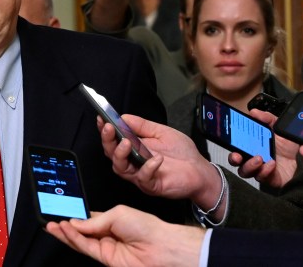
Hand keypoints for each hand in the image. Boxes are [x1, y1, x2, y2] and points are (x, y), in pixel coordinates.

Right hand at [44, 205, 204, 266]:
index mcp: (111, 220)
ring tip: (52, 225)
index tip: (60, 212)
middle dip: (65, 226)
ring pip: (80, 241)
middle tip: (50, 221)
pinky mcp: (106, 260)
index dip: (74, 216)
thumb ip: (94, 220)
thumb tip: (75, 222)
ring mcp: (106, 248)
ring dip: (65, 233)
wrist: (162, 247)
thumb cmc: (147, 227)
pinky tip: (66, 231)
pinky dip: (75, 240)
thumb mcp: (117, 214)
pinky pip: (86, 248)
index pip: (87, 219)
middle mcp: (107, 235)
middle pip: (81, 231)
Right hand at [97, 115, 223, 213]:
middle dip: (107, 140)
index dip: (105, 130)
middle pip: (111, 154)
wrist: (201, 171)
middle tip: (109, 128)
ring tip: (127, 142)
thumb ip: (142, 126)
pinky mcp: (151, 185)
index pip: (113, 140)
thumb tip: (123, 117)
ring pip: (120, 168)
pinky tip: (157, 158)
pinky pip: (143, 178)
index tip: (101, 118)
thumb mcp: (161, 132)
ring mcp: (140, 175)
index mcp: (133, 148)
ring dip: (120, 154)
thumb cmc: (182, 153)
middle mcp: (133, 162)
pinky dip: (148, 167)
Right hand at [227, 109, 297, 187]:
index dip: (230, 144)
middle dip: (233, 158)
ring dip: (249, 166)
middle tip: (237, 155)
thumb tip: (253, 112)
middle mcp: (253, 158)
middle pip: (236, 161)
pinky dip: (264, 171)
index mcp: (252, 145)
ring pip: (245, 172)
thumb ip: (267, 119)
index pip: (236, 145)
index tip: (229, 140)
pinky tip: (271, 164)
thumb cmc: (289, 144)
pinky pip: (261, 178)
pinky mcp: (269, 179)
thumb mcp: (278, 127)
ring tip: (259, 158)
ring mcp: (260, 170)